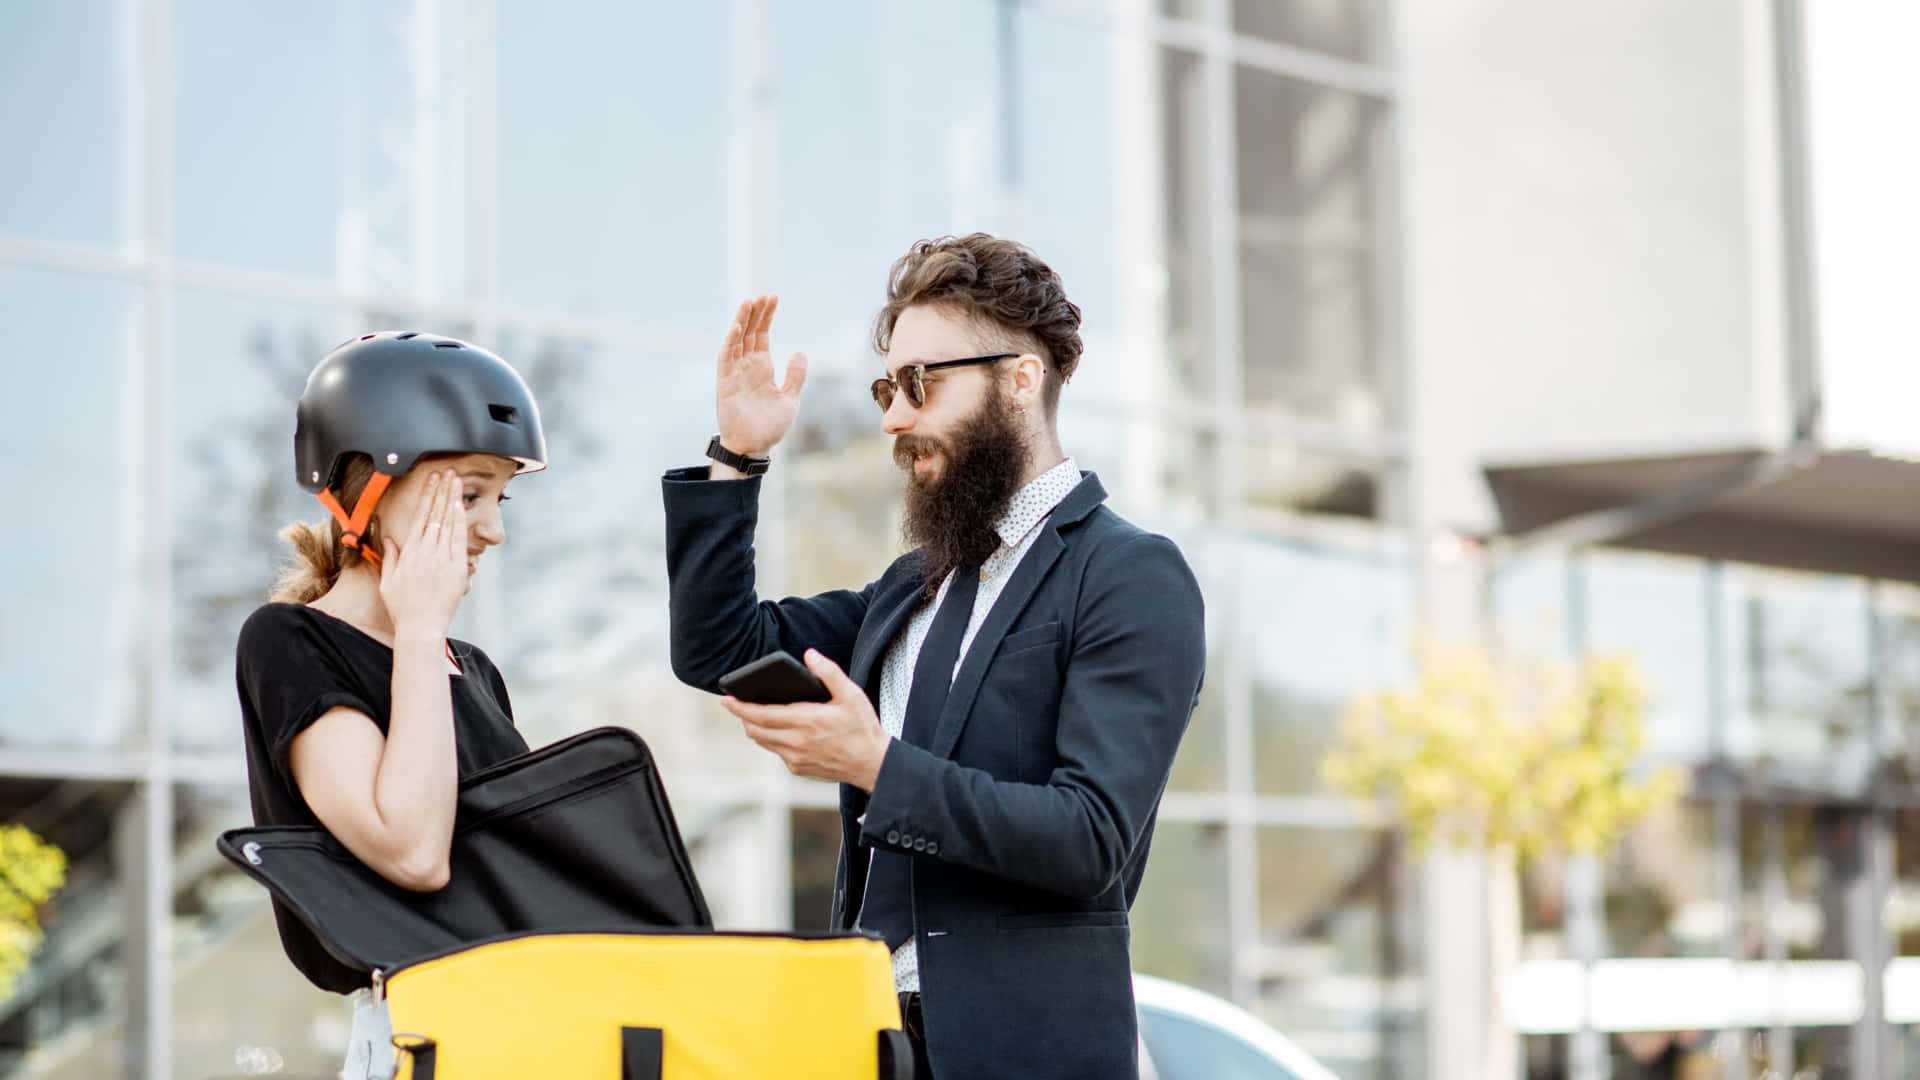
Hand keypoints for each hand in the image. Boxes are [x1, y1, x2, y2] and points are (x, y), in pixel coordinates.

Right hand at [377, 469, 467, 638]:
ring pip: (449, 523)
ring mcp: (443, 560)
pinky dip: (460, 522)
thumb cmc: (403, 609)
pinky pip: (459, 541)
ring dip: (452, 500)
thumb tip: (390, 539)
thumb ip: (390, 558)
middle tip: (447, 472)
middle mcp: (426, 553)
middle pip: (435, 515)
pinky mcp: (457, 569)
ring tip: (456, 482)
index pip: (419, 517)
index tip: (431, 481)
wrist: (421, 629)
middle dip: (441, 491)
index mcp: (409, 554)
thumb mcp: (388, 582)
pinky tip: (461, 507)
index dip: (426, 496)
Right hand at [715, 294, 807, 456]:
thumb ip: (795, 375)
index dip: (767, 317)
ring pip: (737, 340)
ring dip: (742, 321)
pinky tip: (737, 326)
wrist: (754, 448)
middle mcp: (747, 366)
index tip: (773, 298)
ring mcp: (735, 373)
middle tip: (763, 294)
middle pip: (750, 332)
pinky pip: (726, 358)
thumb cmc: (769, 426)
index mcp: (762, 368)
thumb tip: (800, 351)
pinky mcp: (725, 383)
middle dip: (756, 313)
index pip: (763, 335)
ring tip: (749, 301)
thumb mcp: (790, 398)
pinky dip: (730, 341)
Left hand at [722, 649, 890, 790]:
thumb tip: (809, 655)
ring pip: (763, 742)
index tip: (726, 699)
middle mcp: (797, 743)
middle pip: (755, 730)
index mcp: (807, 721)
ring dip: (755, 728)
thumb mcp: (851, 694)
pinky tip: (780, 729)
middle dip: (743, 717)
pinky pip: (776, 752)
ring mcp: (796, 759)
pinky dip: (772, 739)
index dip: (740, 707)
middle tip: (737, 704)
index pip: (762, 715)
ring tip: (756, 714)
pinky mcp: (799, 768)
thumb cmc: (862, 727)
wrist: (872, 764)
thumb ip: (829, 672)